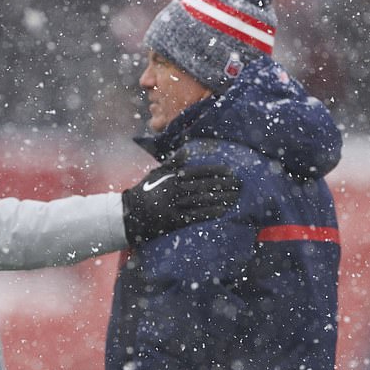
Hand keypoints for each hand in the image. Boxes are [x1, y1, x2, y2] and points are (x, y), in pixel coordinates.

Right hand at [122, 160, 239, 244]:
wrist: (130, 213)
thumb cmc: (144, 191)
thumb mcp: (156, 172)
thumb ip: (172, 162)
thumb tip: (187, 149)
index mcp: (173, 176)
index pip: (199, 171)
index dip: (216, 171)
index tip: (230, 171)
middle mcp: (176, 189)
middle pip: (205, 185)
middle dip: (224, 185)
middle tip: (239, 184)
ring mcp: (176, 205)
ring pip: (203, 200)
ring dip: (221, 198)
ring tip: (235, 197)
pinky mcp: (175, 220)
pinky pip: (196, 216)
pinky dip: (210, 213)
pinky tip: (223, 211)